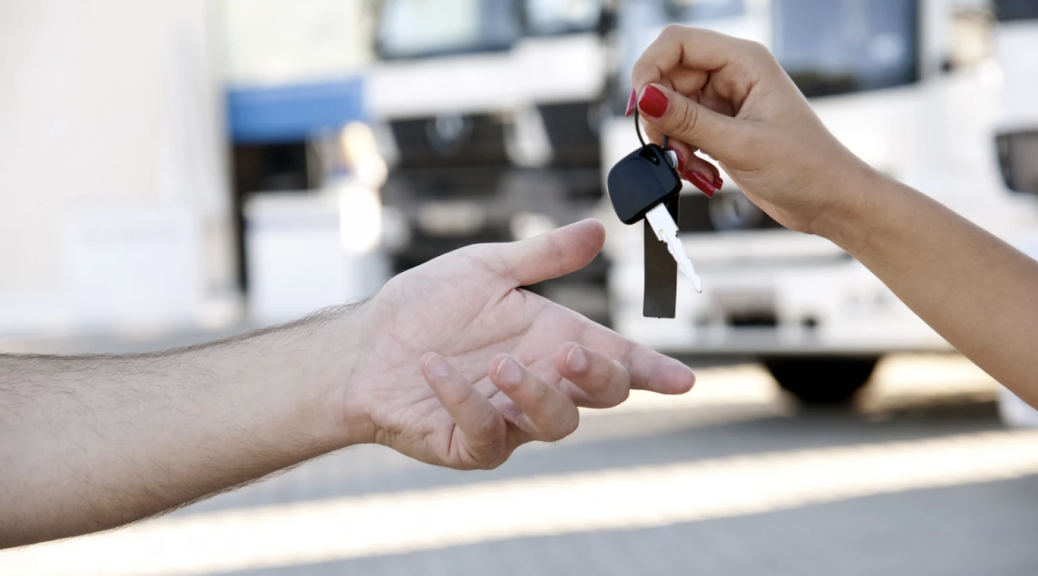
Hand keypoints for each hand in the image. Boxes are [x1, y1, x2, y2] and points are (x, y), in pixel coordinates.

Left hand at [345, 220, 694, 469]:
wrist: (362, 344)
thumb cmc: (424, 307)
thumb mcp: (486, 269)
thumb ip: (543, 256)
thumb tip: (598, 229)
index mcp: (553, 339)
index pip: (616, 360)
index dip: (652, 371)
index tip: (683, 379)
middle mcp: (540, 382)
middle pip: (599, 395)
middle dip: (597, 376)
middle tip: (571, 350)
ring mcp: (508, 419)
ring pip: (554, 422)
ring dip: (536, 393)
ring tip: (502, 363)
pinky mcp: (469, 444)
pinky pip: (485, 434)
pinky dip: (465, 401)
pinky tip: (435, 370)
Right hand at [630, 26, 873, 233]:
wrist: (828, 201)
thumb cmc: (806, 167)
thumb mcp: (741, 144)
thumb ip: (689, 121)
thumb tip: (646, 98)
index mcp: (745, 61)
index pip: (678, 42)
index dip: (650, 69)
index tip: (641, 106)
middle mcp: (732, 74)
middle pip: (668, 77)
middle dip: (661, 116)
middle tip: (668, 149)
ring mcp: (725, 101)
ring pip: (671, 108)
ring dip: (672, 140)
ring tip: (691, 166)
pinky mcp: (721, 126)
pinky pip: (682, 131)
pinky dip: (682, 153)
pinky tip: (702, 171)